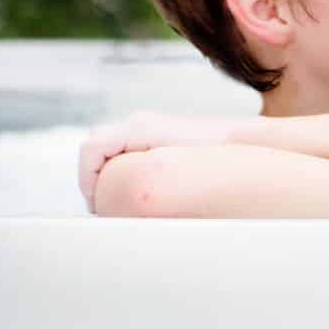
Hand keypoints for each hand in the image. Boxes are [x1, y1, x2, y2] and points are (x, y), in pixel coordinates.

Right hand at [79, 112, 232, 211]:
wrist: (241, 140)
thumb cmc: (211, 154)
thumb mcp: (168, 170)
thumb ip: (137, 181)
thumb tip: (114, 201)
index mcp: (138, 127)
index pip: (91, 148)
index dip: (87, 179)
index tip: (97, 203)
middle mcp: (138, 123)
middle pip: (94, 148)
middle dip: (93, 178)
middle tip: (103, 205)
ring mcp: (145, 126)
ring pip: (105, 149)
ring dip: (103, 173)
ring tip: (115, 199)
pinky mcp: (153, 134)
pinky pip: (122, 149)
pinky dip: (118, 168)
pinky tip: (132, 188)